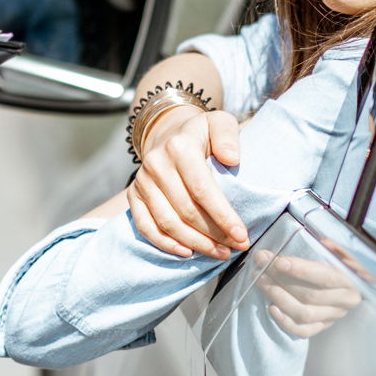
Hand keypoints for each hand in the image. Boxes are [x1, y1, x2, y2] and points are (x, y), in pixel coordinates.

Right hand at [129, 104, 247, 259]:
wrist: (168, 131)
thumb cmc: (201, 133)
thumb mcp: (219, 123)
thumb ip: (228, 136)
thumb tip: (231, 159)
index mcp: (179, 147)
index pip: (202, 189)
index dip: (223, 216)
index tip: (241, 236)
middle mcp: (156, 164)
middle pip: (186, 210)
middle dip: (213, 235)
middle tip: (236, 248)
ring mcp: (142, 181)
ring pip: (167, 222)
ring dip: (195, 243)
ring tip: (218, 253)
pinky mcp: (133, 195)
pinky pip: (145, 226)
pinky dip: (165, 243)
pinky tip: (186, 252)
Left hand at [254, 246, 361, 338]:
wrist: (339, 280)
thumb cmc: (336, 259)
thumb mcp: (337, 249)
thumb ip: (331, 246)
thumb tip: (323, 242)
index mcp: (352, 279)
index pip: (325, 277)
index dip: (301, 270)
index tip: (278, 262)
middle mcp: (346, 301)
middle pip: (310, 295)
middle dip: (282, 280)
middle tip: (262, 266)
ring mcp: (333, 316)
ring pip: (304, 313)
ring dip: (279, 297)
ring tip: (261, 281)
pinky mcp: (321, 327)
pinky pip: (302, 331)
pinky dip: (285, 322)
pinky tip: (271, 308)